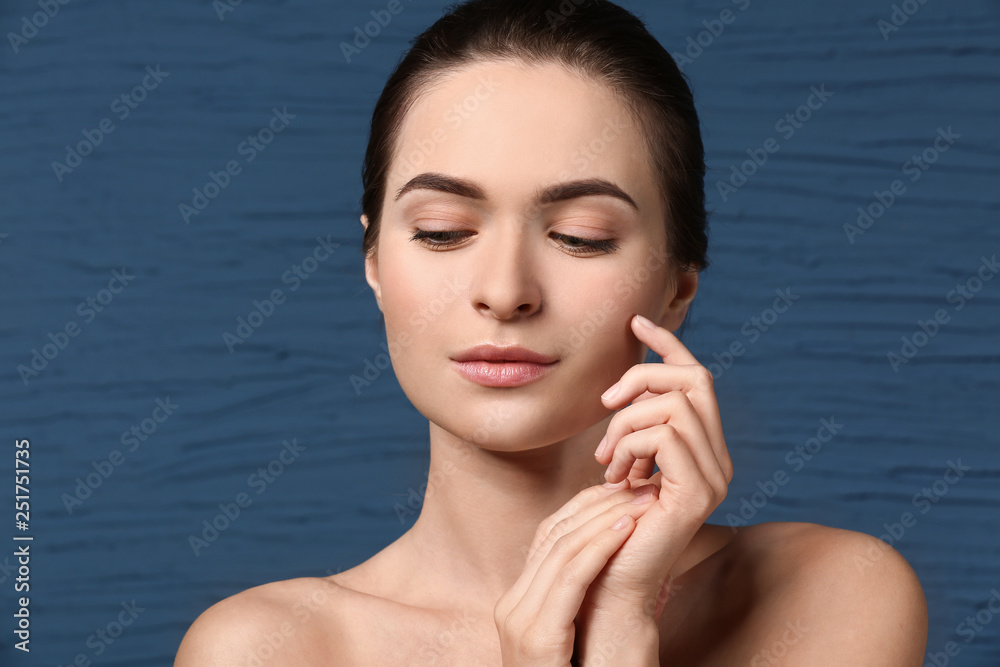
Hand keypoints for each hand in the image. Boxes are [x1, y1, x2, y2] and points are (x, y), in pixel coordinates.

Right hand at [493, 483, 661, 665]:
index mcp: (520, 602)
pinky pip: (569, 578)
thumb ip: (589, 597)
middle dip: (600, 505)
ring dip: (607, 518)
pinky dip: (601, 548)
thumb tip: (622, 556)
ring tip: (643, 499)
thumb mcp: (586, 633)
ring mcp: (518, 622)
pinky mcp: (536, 638)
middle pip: (554, 535)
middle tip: (641, 483)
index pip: (550, 535)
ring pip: (562, 549)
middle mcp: (512, 606)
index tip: (626, 489)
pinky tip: (628, 529)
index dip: (588, 506)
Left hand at [576, 314, 733, 655]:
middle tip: (605, 403)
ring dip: (626, 422)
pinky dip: (631, 444)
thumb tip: (626, 388)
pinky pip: (666, 434)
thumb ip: (635, 428)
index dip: (668, 344)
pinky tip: (616, 475)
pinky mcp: (698, 493)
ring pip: (673, 404)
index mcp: (703, 449)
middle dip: (643, 377)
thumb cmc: (609, 522)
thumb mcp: (622, 462)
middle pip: (693, 378)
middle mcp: (718, 460)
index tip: (635, 322)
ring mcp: (714, 477)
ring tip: (606, 459)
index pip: (696, 378)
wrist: (610, 582)